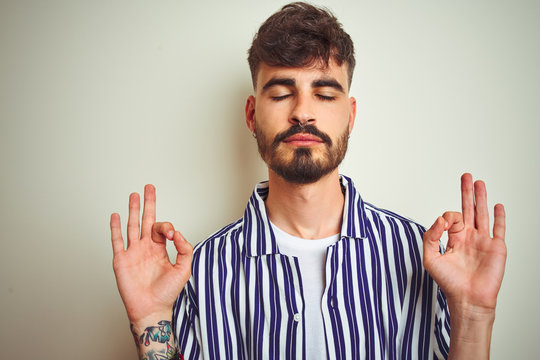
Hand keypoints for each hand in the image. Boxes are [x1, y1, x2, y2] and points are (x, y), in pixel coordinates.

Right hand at [110, 185, 192, 323]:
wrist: (151, 309)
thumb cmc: (167, 292)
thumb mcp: (183, 268)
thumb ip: (184, 249)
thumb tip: (177, 233)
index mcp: (159, 248)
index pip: (161, 228)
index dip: (166, 226)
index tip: (171, 235)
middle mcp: (145, 247)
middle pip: (146, 220)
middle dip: (148, 203)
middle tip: (149, 187)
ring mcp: (132, 252)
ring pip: (132, 226)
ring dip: (133, 210)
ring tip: (134, 195)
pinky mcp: (121, 260)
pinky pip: (117, 240)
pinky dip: (115, 228)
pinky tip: (116, 215)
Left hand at [423, 173, 506, 311]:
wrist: (468, 299)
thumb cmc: (448, 282)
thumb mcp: (430, 258)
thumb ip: (431, 236)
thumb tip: (440, 219)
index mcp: (454, 239)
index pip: (451, 218)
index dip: (447, 217)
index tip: (444, 224)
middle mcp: (469, 237)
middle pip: (468, 209)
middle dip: (466, 192)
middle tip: (466, 176)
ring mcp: (483, 241)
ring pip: (482, 214)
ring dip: (481, 198)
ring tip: (478, 182)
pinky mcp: (496, 247)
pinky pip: (499, 228)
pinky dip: (499, 216)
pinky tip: (498, 205)